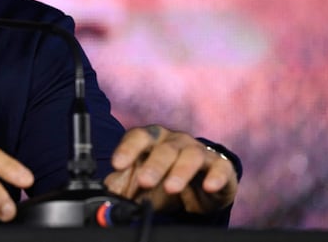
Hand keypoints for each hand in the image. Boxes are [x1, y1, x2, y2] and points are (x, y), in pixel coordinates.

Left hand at [104, 125, 237, 215]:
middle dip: (154, 165)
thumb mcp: (140, 181)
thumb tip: (106, 189)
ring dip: (180, 171)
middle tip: (145, 181)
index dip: (127, 149)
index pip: (138, 137)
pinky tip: (209, 186)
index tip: (117, 164)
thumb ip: (123, 183)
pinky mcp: (220, 166)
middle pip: (164, 148)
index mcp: (152, 139)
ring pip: (190, 155)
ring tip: (171, 188)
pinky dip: (215, 177)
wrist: (201, 185)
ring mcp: (199, 151)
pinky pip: (220, 168)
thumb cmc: (165, 177)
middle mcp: (175, 141)